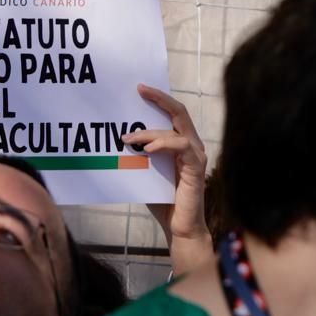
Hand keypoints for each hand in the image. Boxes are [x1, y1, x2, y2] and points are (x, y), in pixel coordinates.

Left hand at [124, 85, 208, 247]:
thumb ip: (138, 154)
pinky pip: (181, 148)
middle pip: (179, 112)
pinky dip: (163, 144)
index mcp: (181, 143)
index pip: (173, 113)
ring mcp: (195, 155)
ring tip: (127, 139)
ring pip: (174, 130)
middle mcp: (191, 145)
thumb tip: (118, 138)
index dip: (158, 99)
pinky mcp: (196, 167)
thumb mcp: (145, 171)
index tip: (139, 88)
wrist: (179, 227)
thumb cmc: (162, 200)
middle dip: (159, 99)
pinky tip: (147, 149)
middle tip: (139, 90)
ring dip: (148, 132)